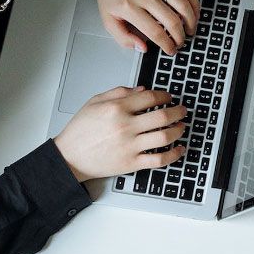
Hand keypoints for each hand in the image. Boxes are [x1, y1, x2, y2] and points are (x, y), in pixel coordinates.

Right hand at [54, 86, 186, 181]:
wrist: (70, 157)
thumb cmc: (80, 130)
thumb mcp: (95, 102)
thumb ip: (119, 92)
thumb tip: (142, 89)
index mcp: (117, 108)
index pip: (150, 97)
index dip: (165, 96)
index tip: (169, 97)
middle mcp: (125, 126)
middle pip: (163, 116)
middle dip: (178, 112)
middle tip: (183, 110)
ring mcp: (130, 146)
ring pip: (165, 137)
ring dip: (179, 130)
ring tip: (182, 126)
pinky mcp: (132, 163)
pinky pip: (159, 159)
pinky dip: (174, 154)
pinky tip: (180, 149)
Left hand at [97, 0, 199, 54]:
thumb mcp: (108, 19)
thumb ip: (123, 38)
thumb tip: (143, 48)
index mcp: (130, 7)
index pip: (155, 32)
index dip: (167, 45)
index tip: (171, 50)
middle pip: (172, 21)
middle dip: (180, 37)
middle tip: (180, 42)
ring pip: (183, 5)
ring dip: (190, 21)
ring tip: (189, 29)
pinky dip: (194, 3)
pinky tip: (193, 12)